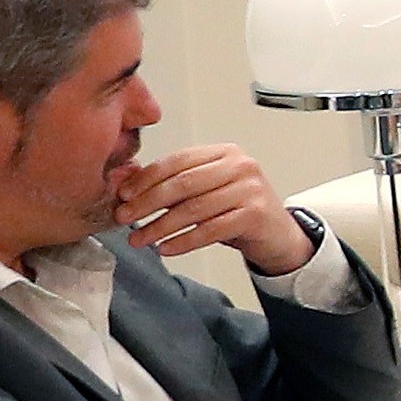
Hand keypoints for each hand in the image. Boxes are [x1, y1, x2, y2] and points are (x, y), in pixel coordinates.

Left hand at [121, 144, 314, 277]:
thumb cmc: (236, 210)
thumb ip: (171, 183)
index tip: (123, 194)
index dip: (146, 178)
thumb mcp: (206, 190)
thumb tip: (124, 183)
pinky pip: (211, 230)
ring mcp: (251, 189)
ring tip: (140, 238)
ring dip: (160, 226)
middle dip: (147, 202)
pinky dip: (184, 241)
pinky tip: (166, 248)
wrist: (277, 234)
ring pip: (194, 208)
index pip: (177, 161)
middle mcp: (240, 166)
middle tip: (124, 217)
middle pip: (183, 183)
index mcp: (224, 152)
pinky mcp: (255, 215)